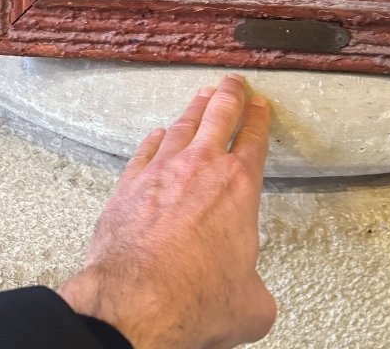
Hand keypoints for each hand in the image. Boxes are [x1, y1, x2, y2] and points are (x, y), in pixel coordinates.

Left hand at [59, 75, 275, 348]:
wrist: (137, 301)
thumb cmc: (195, 298)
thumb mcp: (249, 306)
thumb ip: (256, 292)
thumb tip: (255, 303)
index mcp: (239, 187)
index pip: (254, 138)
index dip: (259, 118)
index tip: (260, 105)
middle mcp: (202, 167)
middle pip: (219, 115)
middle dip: (229, 94)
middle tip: (232, 83)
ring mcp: (162, 171)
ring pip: (183, 125)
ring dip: (195, 108)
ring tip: (201, 96)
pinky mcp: (129, 185)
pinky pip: (145, 150)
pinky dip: (153, 139)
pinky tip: (156, 134)